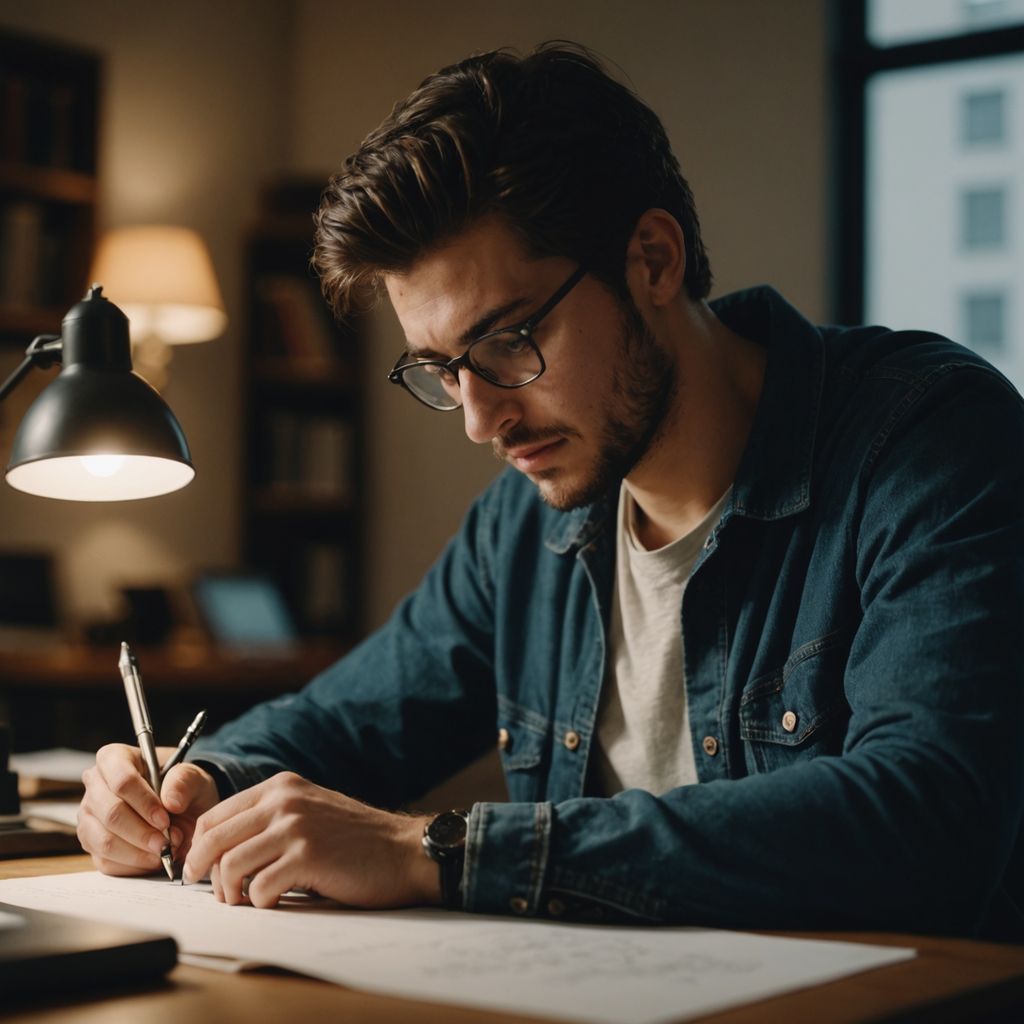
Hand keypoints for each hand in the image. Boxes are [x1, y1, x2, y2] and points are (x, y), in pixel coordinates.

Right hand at [78, 742, 219, 875]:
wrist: (183, 808)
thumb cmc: (183, 786)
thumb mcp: (194, 777)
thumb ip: (185, 782)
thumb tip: (171, 802)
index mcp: (115, 758)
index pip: (121, 780)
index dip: (144, 802)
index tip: (165, 819)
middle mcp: (95, 786)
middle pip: (111, 813)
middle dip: (142, 832)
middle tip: (168, 841)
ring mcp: (89, 817)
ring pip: (105, 841)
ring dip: (138, 851)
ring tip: (165, 849)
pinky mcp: (92, 844)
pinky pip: (106, 862)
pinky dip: (133, 865)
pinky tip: (154, 858)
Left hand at [182, 771, 440, 909]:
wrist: (401, 850)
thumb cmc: (355, 839)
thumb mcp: (309, 812)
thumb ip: (271, 820)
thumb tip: (220, 853)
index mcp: (281, 786)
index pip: (215, 815)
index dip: (199, 847)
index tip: (201, 870)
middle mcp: (284, 800)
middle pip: (213, 838)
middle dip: (202, 872)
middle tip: (215, 893)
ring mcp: (295, 826)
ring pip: (229, 864)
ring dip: (230, 892)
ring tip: (245, 901)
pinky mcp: (308, 856)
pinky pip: (259, 887)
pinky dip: (260, 902)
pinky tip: (275, 902)